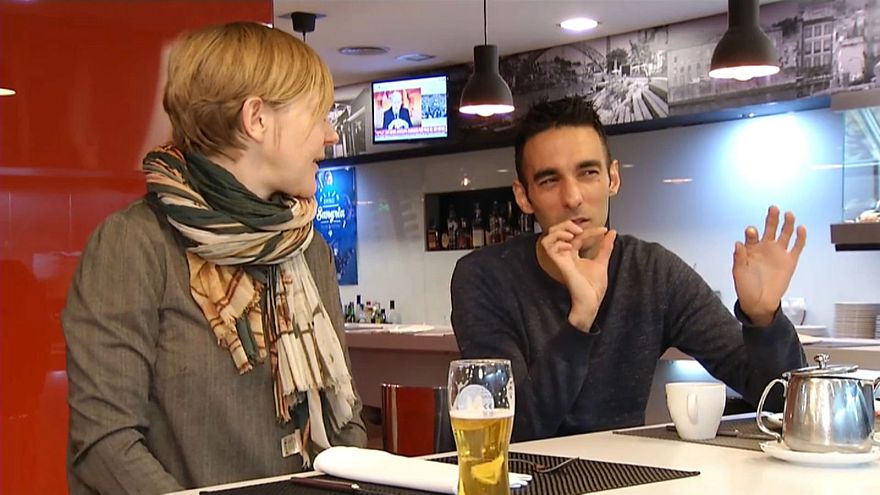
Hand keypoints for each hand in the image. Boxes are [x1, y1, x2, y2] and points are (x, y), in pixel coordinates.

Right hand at [539, 221, 616, 331]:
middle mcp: (565, 255)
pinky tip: (570, 244)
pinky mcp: (559, 264)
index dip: (590, 230)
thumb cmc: (593, 288)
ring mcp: (561, 259)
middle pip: (556, 231)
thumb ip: (605, 247)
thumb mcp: (602, 262)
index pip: (577, 235)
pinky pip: (548, 246)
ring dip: (560, 230)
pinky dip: (558, 241)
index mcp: (573, 254)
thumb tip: (612, 233)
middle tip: (581, 229)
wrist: (591, 302)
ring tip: (574, 234)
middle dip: (566, 224)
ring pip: (549, 236)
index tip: (605, 230)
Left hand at [732, 206, 805, 325]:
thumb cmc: (746, 287)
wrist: (759, 302)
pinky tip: (801, 228)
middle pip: (770, 229)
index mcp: (751, 249)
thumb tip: (738, 243)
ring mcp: (778, 253)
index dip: (751, 233)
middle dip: (771, 219)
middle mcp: (765, 248)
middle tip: (773, 208)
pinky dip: (800, 238)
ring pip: (785, 234)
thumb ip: (739, 258)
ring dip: (787, 224)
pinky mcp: (790, 261)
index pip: (752, 236)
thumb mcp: (739, 273)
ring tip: (788, 214)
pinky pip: (797, 247)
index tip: (751, 231)